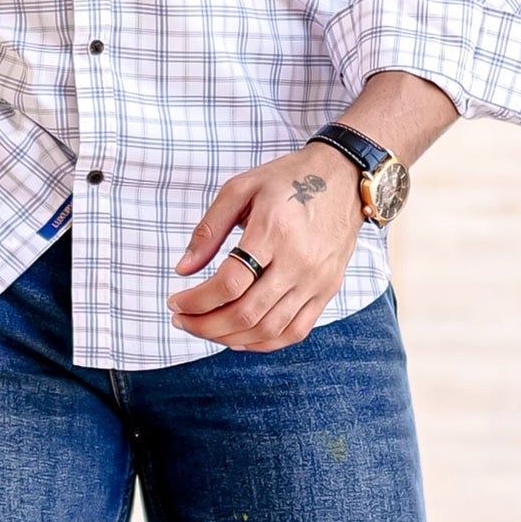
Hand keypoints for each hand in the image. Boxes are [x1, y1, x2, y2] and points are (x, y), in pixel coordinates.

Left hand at [169, 143, 363, 350]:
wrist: (344, 178)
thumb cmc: (288, 179)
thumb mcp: (241, 188)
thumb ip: (208, 229)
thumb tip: (183, 268)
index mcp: (273, 230)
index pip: (230, 282)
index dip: (196, 300)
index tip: (176, 302)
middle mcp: (298, 261)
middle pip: (246, 313)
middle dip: (205, 325)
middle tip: (182, 320)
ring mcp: (316, 280)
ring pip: (268, 330)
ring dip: (229, 337)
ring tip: (204, 328)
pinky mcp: (327, 290)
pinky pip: (295, 332)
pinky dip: (263, 343)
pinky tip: (238, 337)